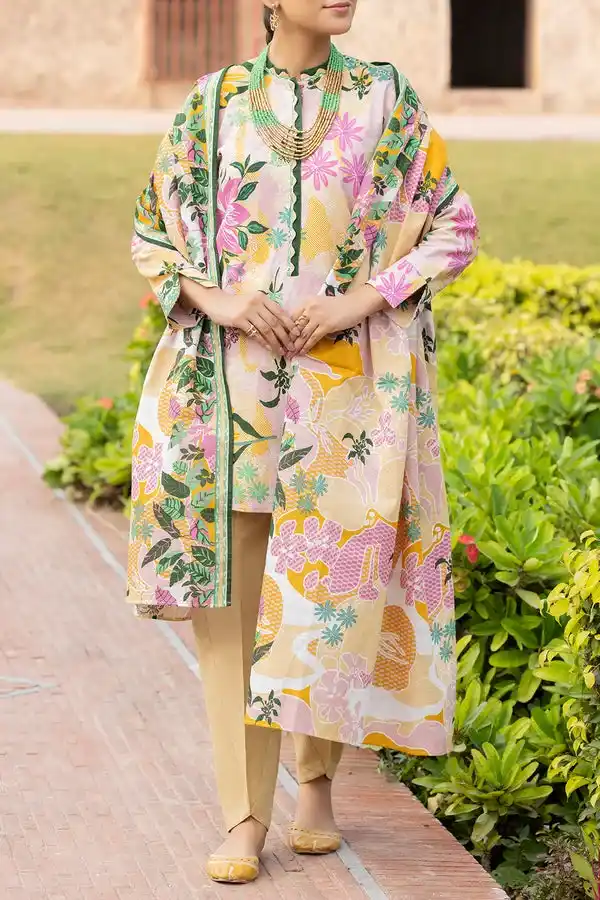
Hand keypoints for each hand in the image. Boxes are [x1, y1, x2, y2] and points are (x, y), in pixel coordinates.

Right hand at [181, 280, 295, 355]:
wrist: (216, 302)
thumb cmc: (236, 304)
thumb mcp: (252, 302)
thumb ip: (264, 310)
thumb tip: (280, 325)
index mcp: (263, 298)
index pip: (280, 312)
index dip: (290, 324)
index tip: (297, 334)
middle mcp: (257, 303)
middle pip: (275, 322)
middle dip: (285, 336)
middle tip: (291, 347)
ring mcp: (248, 311)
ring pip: (266, 329)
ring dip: (275, 341)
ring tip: (281, 351)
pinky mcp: (239, 320)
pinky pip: (255, 333)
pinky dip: (263, 341)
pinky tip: (269, 348)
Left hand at [291, 285, 385, 355]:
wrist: (355, 304)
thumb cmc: (338, 305)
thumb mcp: (319, 305)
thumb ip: (308, 313)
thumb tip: (298, 328)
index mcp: (306, 302)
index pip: (291, 317)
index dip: (285, 330)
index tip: (281, 339)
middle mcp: (310, 308)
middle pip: (295, 327)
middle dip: (288, 340)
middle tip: (283, 350)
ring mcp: (318, 317)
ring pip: (303, 334)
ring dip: (296, 346)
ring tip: (290, 355)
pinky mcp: (326, 326)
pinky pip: (313, 338)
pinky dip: (306, 347)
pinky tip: (302, 353)